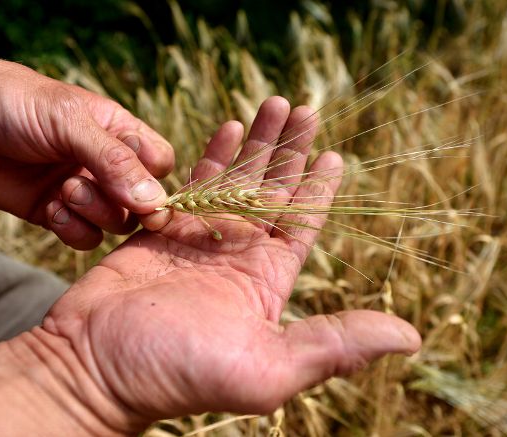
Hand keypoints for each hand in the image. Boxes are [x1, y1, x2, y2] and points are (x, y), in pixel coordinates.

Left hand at [0, 54, 173, 248]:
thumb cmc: (11, 103)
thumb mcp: (67, 122)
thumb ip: (113, 160)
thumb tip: (154, 201)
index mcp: (117, 132)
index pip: (160, 164)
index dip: (156, 181)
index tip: (142, 192)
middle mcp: (103, 164)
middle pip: (141, 201)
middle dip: (121, 203)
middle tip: (85, 187)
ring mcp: (80, 190)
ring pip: (114, 223)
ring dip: (94, 214)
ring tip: (63, 192)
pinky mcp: (52, 212)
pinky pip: (83, 237)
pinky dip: (72, 230)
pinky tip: (50, 210)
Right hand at [44, 97, 421, 431]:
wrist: (96, 367)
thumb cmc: (179, 372)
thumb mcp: (269, 368)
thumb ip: (336, 345)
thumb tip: (410, 338)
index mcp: (266, 282)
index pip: (303, 225)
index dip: (320, 190)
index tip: (336, 156)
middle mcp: (237, 255)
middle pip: (274, 191)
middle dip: (292, 150)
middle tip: (307, 109)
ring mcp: (199, 239)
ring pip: (236, 179)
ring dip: (257, 143)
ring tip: (274, 104)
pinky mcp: (161, 228)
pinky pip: (193, 183)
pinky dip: (212, 154)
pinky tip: (229, 127)